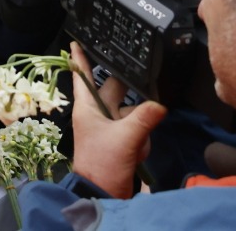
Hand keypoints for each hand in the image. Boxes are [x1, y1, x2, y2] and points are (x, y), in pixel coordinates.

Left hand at [67, 42, 166, 198]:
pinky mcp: (121, 140)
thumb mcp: (126, 138)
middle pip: (115, 90)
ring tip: (136, 145)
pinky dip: (141, 141)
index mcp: (88, 107)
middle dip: (129, 90)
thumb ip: (145, 119)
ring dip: (139, 126)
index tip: (75, 42)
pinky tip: (138, 154)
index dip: (80, 59)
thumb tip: (160, 104)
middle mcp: (97, 113)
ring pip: (132, 112)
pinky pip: (137, 130)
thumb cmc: (103, 162)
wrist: (102, 193)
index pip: (83, 77)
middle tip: (144, 78)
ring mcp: (109, 127)